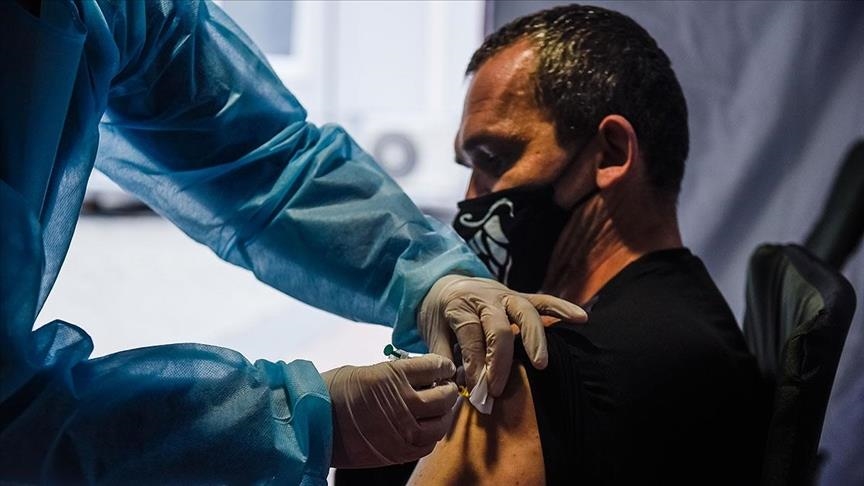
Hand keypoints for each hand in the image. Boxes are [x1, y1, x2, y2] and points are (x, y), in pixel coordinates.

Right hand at [322, 354, 457, 467]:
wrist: (311, 424)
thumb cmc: (334, 392)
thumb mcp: (369, 371)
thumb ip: (398, 374)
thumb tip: (423, 377)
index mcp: (394, 376)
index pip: (436, 367)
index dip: (443, 366)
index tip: (444, 367)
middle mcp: (404, 403)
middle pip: (444, 396)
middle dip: (448, 389)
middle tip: (445, 386)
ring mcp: (403, 430)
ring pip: (441, 424)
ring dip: (443, 415)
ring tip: (438, 409)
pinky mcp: (399, 452)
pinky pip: (427, 445)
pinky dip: (431, 435)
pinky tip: (425, 427)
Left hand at [418, 275, 586, 396]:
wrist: (443, 281)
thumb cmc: (439, 313)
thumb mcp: (431, 332)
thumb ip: (442, 357)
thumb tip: (451, 386)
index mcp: (458, 305)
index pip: (471, 337)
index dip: (474, 365)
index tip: (476, 390)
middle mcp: (484, 297)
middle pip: (498, 327)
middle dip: (500, 360)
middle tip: (498, 388)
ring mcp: (505, 295)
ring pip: (525, 312)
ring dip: (534, 339)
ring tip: (541, 364)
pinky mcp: (520, 296)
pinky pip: (543, 300)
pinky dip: (562, 308)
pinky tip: (581, 318)